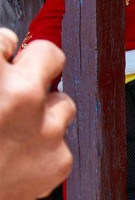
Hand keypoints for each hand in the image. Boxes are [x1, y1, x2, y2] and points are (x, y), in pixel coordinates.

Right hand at [0, 28, 75, 199]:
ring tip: (14, 129)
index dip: (1, 51)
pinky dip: (42, 148)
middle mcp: (21, 96)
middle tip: (21, 81)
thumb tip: (4, 52)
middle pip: (50, 56)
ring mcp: (45, 129)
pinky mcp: (59, 161)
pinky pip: (61, 142)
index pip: (6, 38)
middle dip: (37, 65)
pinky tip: (16, 158)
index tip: (1, 61)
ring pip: (63, 103)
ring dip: (44, 110)